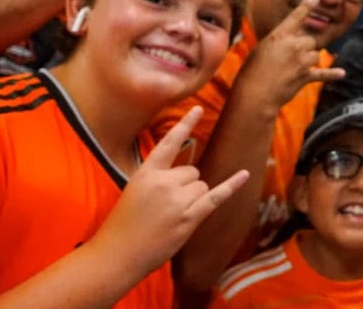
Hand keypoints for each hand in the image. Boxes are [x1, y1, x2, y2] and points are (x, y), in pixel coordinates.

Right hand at [87, 106, 249, 274]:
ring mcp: (177, 199)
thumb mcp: (134, 191)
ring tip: (171, 218)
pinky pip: (216, 196)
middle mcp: (164, 181)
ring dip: (194, 200)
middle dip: (186, 187)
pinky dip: (232, 185)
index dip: (185, 124)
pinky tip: (245, 173)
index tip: (198, 108)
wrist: (118, 254)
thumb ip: (158, 179)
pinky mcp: (189, 217)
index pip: (169, 143)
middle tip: (164, 209)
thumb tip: (189, 175)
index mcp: (146, 172)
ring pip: (202, 186)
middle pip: (192, 171)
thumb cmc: (124, 225)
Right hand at [232, 0, 346, 109]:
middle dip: (304, 47)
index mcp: (280, 35)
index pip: (296, 17)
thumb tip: (290, 42)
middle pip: (311, 40)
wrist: (255, 94)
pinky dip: (332, 74)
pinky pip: (323, 73)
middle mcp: (293, 45)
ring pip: (315, 55)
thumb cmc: (252, 71)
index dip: (306, 6)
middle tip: (290, 57)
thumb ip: (279, 42)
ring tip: (293, 68)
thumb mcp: (262, 48)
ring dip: (309, 60)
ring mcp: (301, 61)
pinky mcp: (306, 76)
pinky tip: (342, 73)